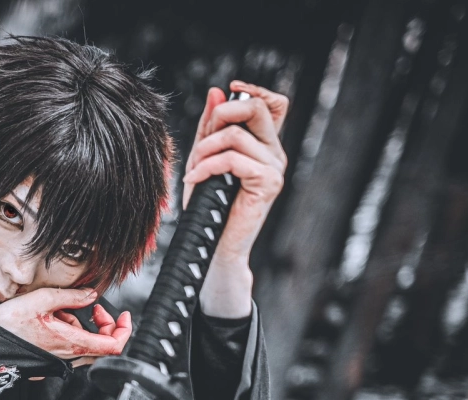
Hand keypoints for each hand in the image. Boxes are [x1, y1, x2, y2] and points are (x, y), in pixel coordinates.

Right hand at [0, 288, 131, 365]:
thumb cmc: (7, 328)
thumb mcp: (40, 300)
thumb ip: (71, 297)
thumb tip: (91, 294)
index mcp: (71, 342)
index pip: (114, 345)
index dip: (124, 329)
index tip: (122, 315)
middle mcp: (69, 357)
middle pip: (102, 345)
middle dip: (102, 323)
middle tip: (92, 307)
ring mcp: (59, 362)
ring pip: (84, 344)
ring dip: (80, 325)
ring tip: (59, 310)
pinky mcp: (49, 362)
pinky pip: (69, 347)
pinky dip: (67, 331)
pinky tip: (49, 320)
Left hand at [181, 80, 288, 316]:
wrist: (214, 243)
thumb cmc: (208, 204)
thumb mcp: (205, 157)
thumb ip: (210, 126)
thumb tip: (216, 91)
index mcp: (264, 143)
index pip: (273, 103)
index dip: (254, 90)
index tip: (231, 88)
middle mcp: (274, 152)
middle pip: (255, 109)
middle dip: (220, 116)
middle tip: (201, 141)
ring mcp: (275, 167)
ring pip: (235, 136)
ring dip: (204, 151)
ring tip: (192, 171)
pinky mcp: (268, 182)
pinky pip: (232, 160)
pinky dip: (206, 167)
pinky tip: (194, 181)